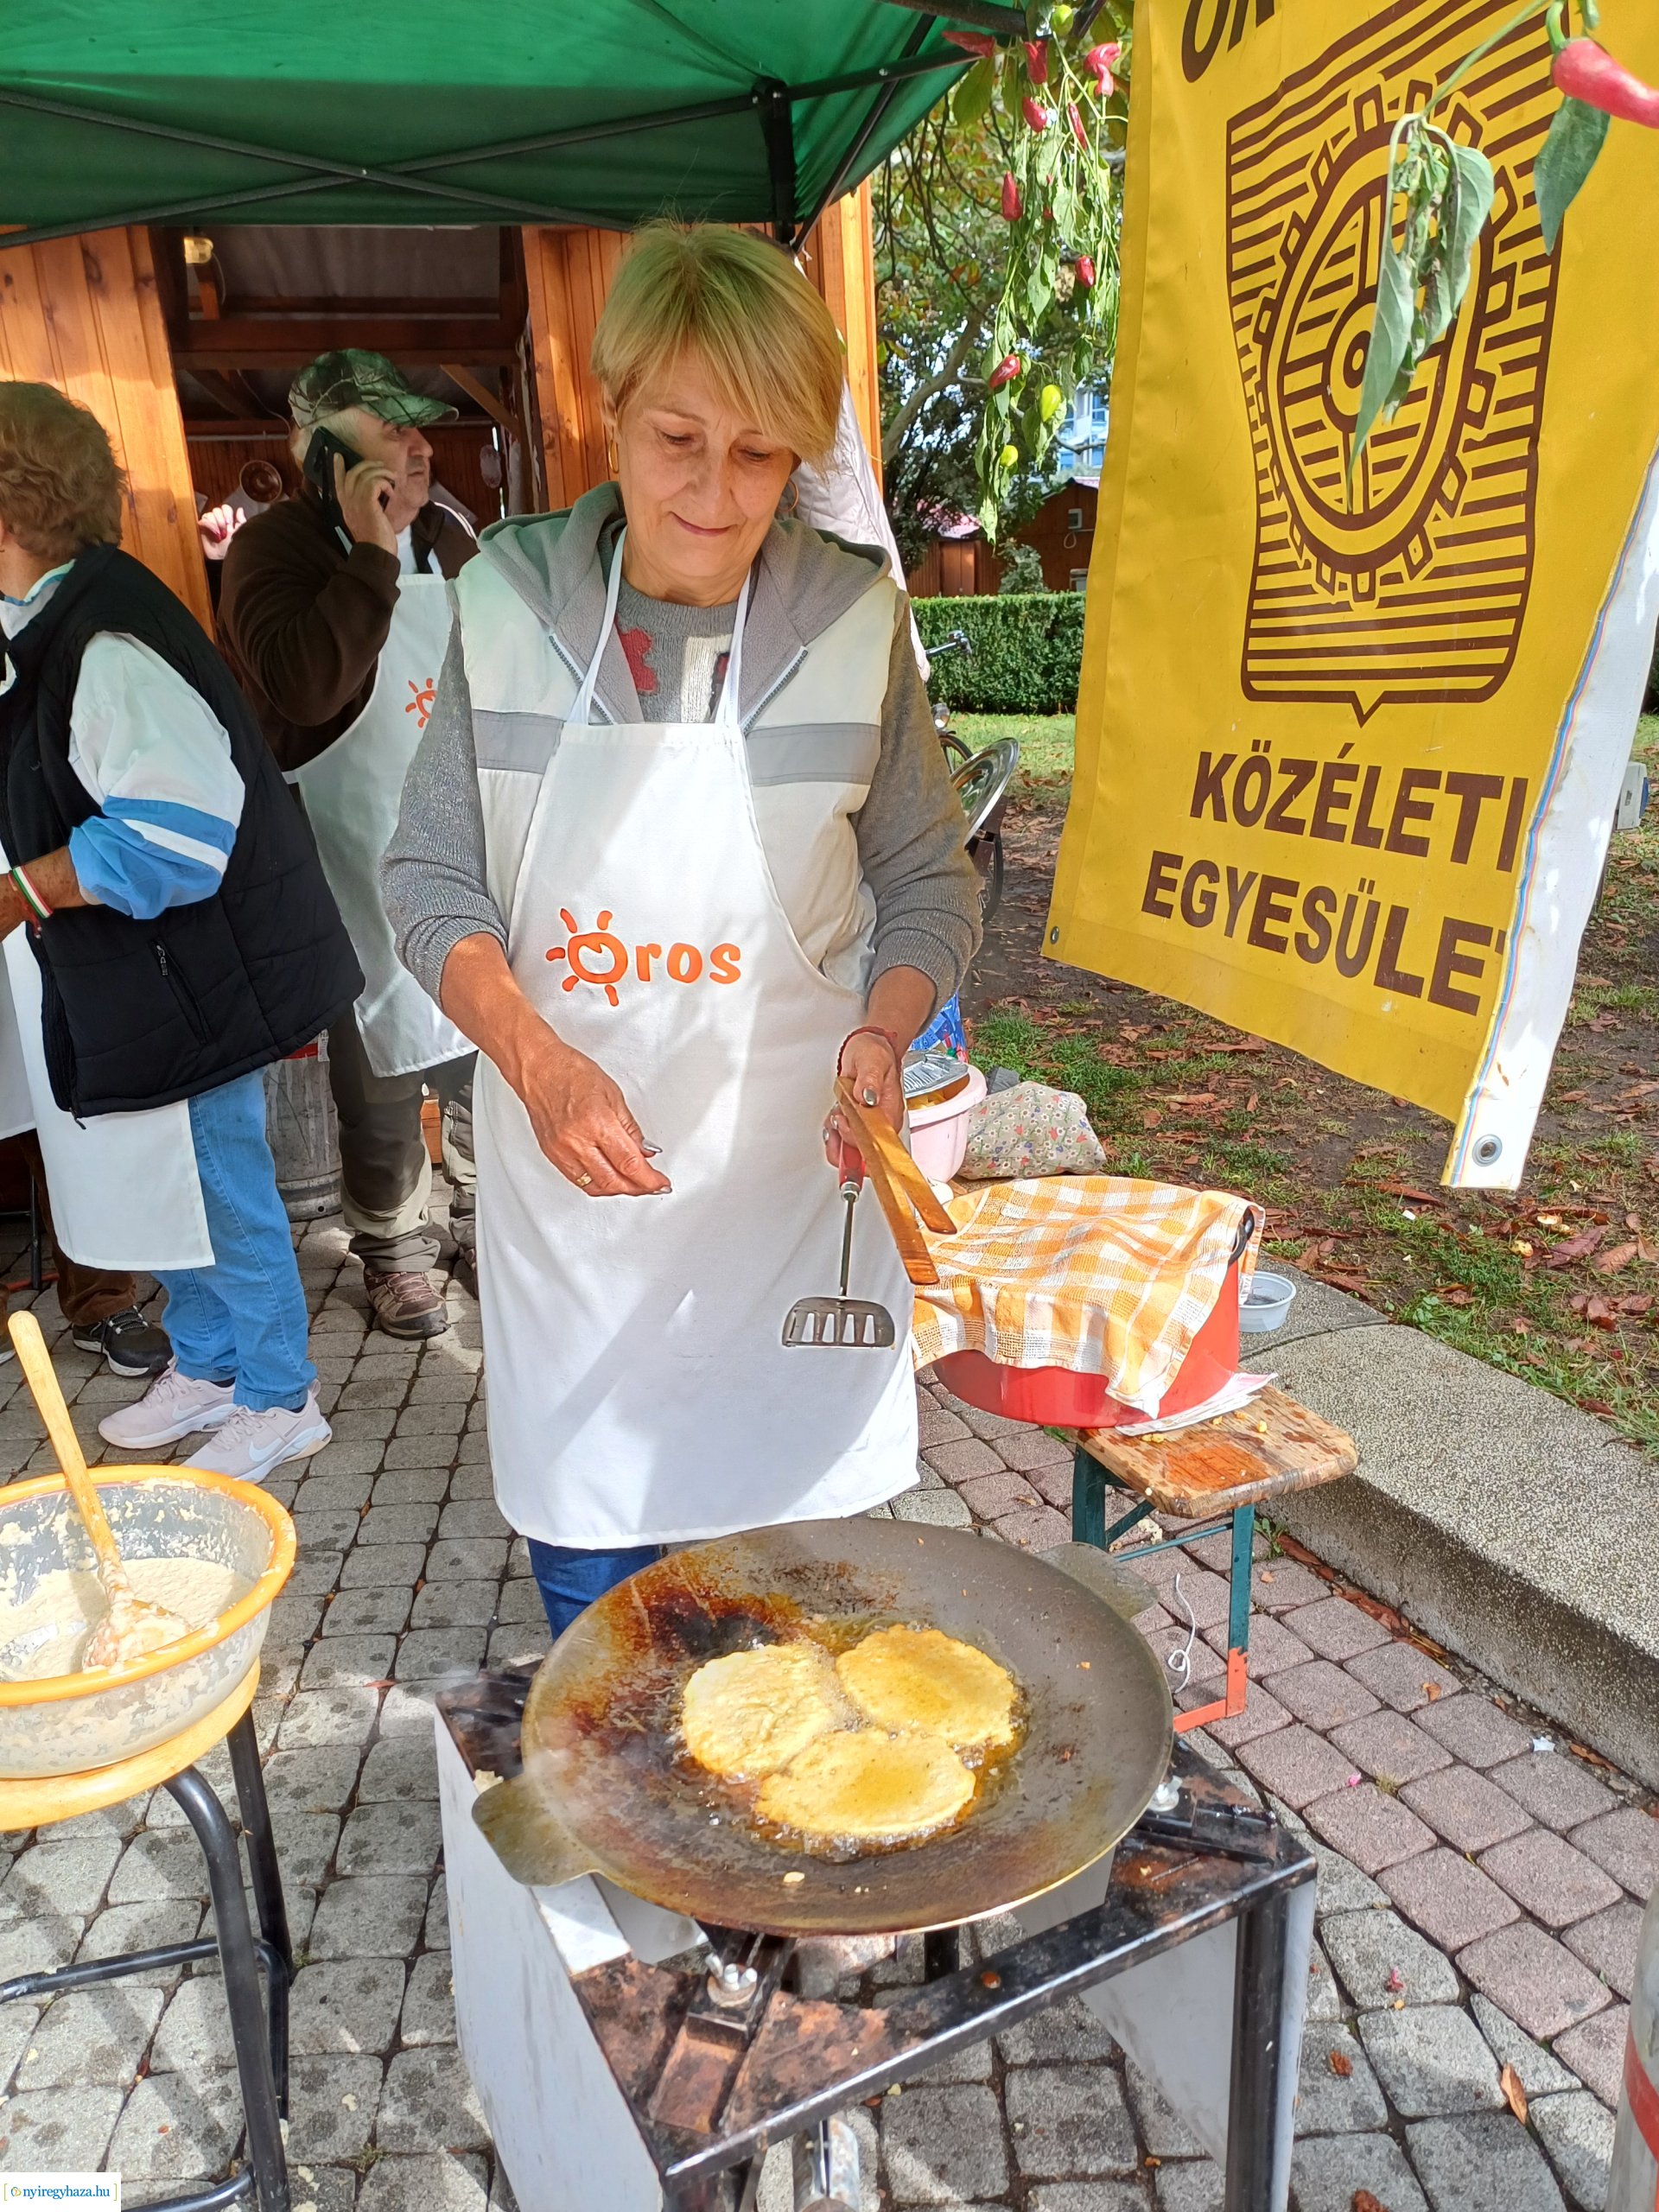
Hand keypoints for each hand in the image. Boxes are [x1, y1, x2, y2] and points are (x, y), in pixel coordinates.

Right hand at [196, 503, 240, 560]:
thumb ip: (241, 520)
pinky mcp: (202, 529)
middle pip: (217, 509)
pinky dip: (208, 525)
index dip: (227, 513)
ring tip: (219, 534)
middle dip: (221, 520)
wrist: (223, 556)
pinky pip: (203, 519)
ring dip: (215, 524)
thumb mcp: (241, 532)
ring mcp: (210, 525)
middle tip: (224, 531)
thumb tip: (239, 509)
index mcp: (229, 521)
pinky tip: (213, 533)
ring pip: (210, 513)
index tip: (230, 523)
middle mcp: (219, 521)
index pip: (225, 508)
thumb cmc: (234, 546)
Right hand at [334, 453, 398, 555]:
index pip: (338, 482)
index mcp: (345, 505)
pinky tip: (391, 493)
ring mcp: (355, 501)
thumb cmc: (375, 539)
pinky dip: (385, 482)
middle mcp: (347, 501)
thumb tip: (375, 493)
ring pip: (365, 474)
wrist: (376, 553)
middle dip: (368, 464)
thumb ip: (365, 505)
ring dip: (382, 472)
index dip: (338, 467)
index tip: (338, 455)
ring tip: (392, 478)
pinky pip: (374, 482)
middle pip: (353, 472)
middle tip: (382, 466)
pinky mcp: (367, 503)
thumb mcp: (366, 519)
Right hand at [517, 1030, 670, 1198]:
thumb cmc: (571, 1073)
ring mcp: (562, 1151)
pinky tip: (609, 1181)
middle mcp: (577, 1141)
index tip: (661, 1183)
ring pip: (596, 1187)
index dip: (649, 1179)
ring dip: (618, 1190)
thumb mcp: (613, 1094)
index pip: (629, 1163)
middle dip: (637, 1188)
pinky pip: (579, 1181)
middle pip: (614, 1181)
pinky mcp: (552, 1155)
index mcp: (596, 1122)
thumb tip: (645, 1151)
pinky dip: (598, 1185)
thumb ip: (630, 1128)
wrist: (537, 1069)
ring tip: (634, 1185)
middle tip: (652, 1186)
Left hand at [823, 1027, 903, 1166]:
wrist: (869, 1049)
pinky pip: (843, 1141)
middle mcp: (881, 1125)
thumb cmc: (874, 1054)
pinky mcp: (856, 1125)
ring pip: (850, 1151)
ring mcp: (868, 1127)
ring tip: (835, 1115)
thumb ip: (870, 1079)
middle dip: (842, 1139)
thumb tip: (868, 1097)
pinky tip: (834, 1116)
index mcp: (890, 1115)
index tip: (844, 1122)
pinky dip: (833, 1132)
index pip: (877, 1144)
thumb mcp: (872, 1060)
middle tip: (837, 1117)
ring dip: (835, 1138)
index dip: (856, 1139)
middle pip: (862, 1154)